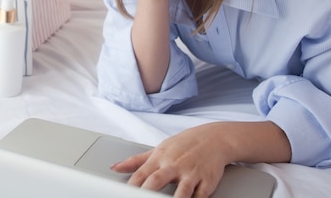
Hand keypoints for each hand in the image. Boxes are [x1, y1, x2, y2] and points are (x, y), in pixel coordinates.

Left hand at [111, 121, 290, 197]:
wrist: (215, 138)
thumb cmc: (184, 144)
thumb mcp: (159, 148)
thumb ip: (137, 160)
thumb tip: (115, 167)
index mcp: (160, 157)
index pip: (141, 174)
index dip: (131, 186)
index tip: (122, 194)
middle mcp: (174, 165)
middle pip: (157, 181)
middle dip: (147, 193)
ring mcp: (191, 173)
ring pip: (182, 191)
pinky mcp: (207, 182)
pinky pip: (201, 196)